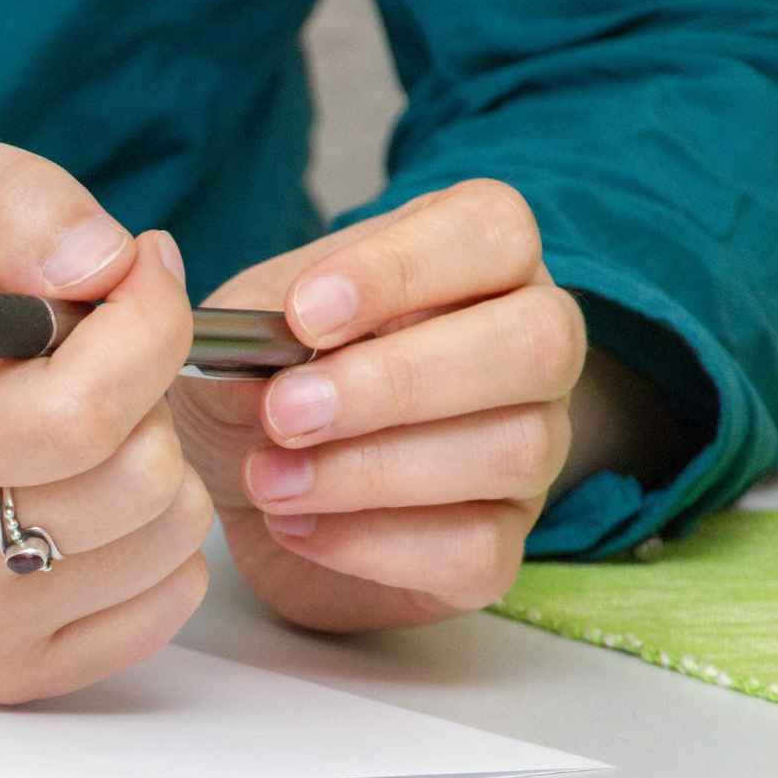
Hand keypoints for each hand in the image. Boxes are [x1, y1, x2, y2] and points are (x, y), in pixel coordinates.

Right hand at [0, 135, 212, 702]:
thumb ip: (10, 198)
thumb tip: (105, 262)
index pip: (86, 408)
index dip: (148, 320)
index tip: (130, 277)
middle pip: (137, 479)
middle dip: (151, 393)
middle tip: (98, 361)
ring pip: (167, 540)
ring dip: (159, 461)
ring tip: (86, 427)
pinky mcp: (5, 668)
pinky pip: (166, 603)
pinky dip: (159, 539)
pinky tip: (92, 494)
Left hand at [169, 180, 585, 630]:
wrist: (248, 492)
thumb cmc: (260, 384)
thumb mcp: (239, 335)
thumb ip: (257, 326)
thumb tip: (269, 343)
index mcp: (474, 259)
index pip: (490, 228)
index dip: (403, 269)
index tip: (303, 315)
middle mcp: (529, 346)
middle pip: (538, 341)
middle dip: (398, 381)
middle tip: (284, 414)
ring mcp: (531, 448)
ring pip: (514, 451)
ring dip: (372, 470)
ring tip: (267, 480)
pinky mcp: (500, 546)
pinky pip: (476, 549)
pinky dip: (374, 543)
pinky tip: (295, 526)